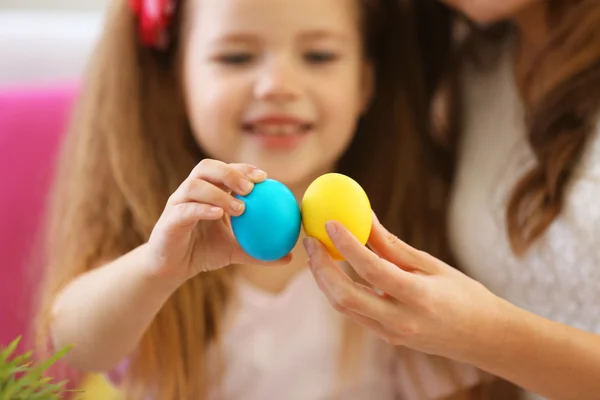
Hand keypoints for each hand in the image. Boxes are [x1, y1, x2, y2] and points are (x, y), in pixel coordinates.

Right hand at [147, 159, 290, 280]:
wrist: (173, 269)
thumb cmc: (203, 253)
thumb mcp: (235, 251)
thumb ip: (259, 251)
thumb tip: (289, 257)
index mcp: (208, 191)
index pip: (226, 170)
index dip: (244, 168)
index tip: (265, 177)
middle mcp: (191, 191)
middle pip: (207, 167)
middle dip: (231, 172)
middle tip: (252, 187)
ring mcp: (178, 203)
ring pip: (195, 185)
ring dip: (218, 192)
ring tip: (240, 207)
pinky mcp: (168, 219)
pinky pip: (185, 209)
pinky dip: (202, 209)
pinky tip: (219, 214)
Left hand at [303, 213, 505, 362]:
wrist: (484, 338)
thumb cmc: (465, 295)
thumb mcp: (433, 265)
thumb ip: (394, 246)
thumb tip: (365, 218)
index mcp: (419, 298)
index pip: (373, 269)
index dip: (348, 245)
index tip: (330, 223)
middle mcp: (401, 321)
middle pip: (346, 296)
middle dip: (322, 268)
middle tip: (311, 241)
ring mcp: (392, 334)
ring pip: (345, 307)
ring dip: (325, 280)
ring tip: (317, 253)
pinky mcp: (387, 338)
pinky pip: (355, 313)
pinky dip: (340, 291)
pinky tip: (335, 272)